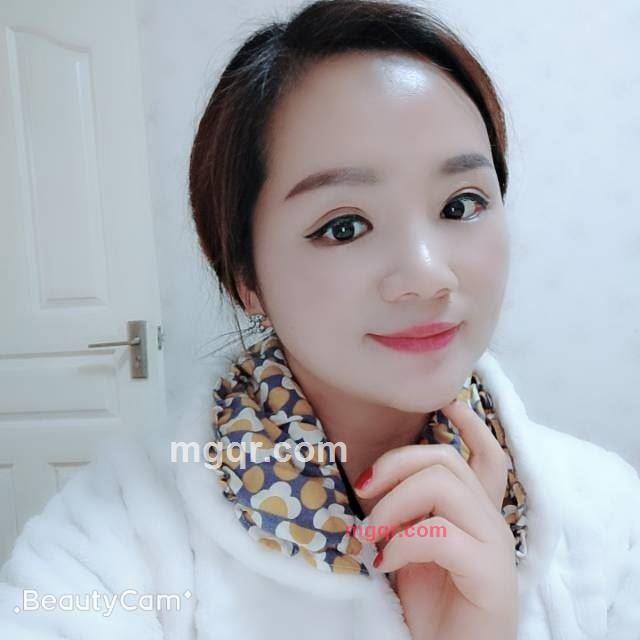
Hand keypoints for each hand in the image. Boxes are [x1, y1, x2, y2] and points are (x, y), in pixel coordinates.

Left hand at [353, 399, 517, 639]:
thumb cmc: (427, 602)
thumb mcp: (409, 544)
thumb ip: (406, 510)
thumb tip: (372, 479)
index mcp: (474, 511)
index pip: (487, 454)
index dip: (470, 424)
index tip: (447, 401)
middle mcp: (490, 519)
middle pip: (446, 460)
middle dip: (396, 465)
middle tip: (363, 493)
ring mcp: (494, 544)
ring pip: (443, 485)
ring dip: (394, 505)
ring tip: (371, 535)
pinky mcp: (490, 574)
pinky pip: (441, 534)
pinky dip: (404, 543)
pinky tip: (386, 563)